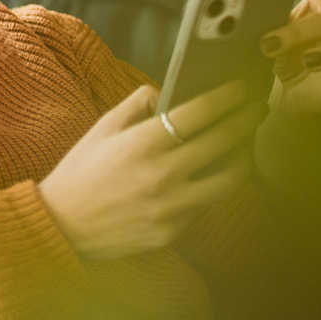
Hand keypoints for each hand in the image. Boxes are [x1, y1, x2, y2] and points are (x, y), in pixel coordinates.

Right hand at [38, 81, 267, 259]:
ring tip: (245, 144)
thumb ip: (137, 103)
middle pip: (223, 142)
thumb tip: (168, 94)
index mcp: (143, 143)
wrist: (62, 226)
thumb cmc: (81, 171)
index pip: (200, 113)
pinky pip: (204, 205)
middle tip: (259, 108)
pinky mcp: (172, 232)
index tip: (245, 87)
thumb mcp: (103, 127)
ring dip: (243, 158)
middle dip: (247, 120)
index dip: (229, 97)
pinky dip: (211, 186)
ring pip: (227, 180)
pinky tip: (213, 174)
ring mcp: (170, 208)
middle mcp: (161, 175)